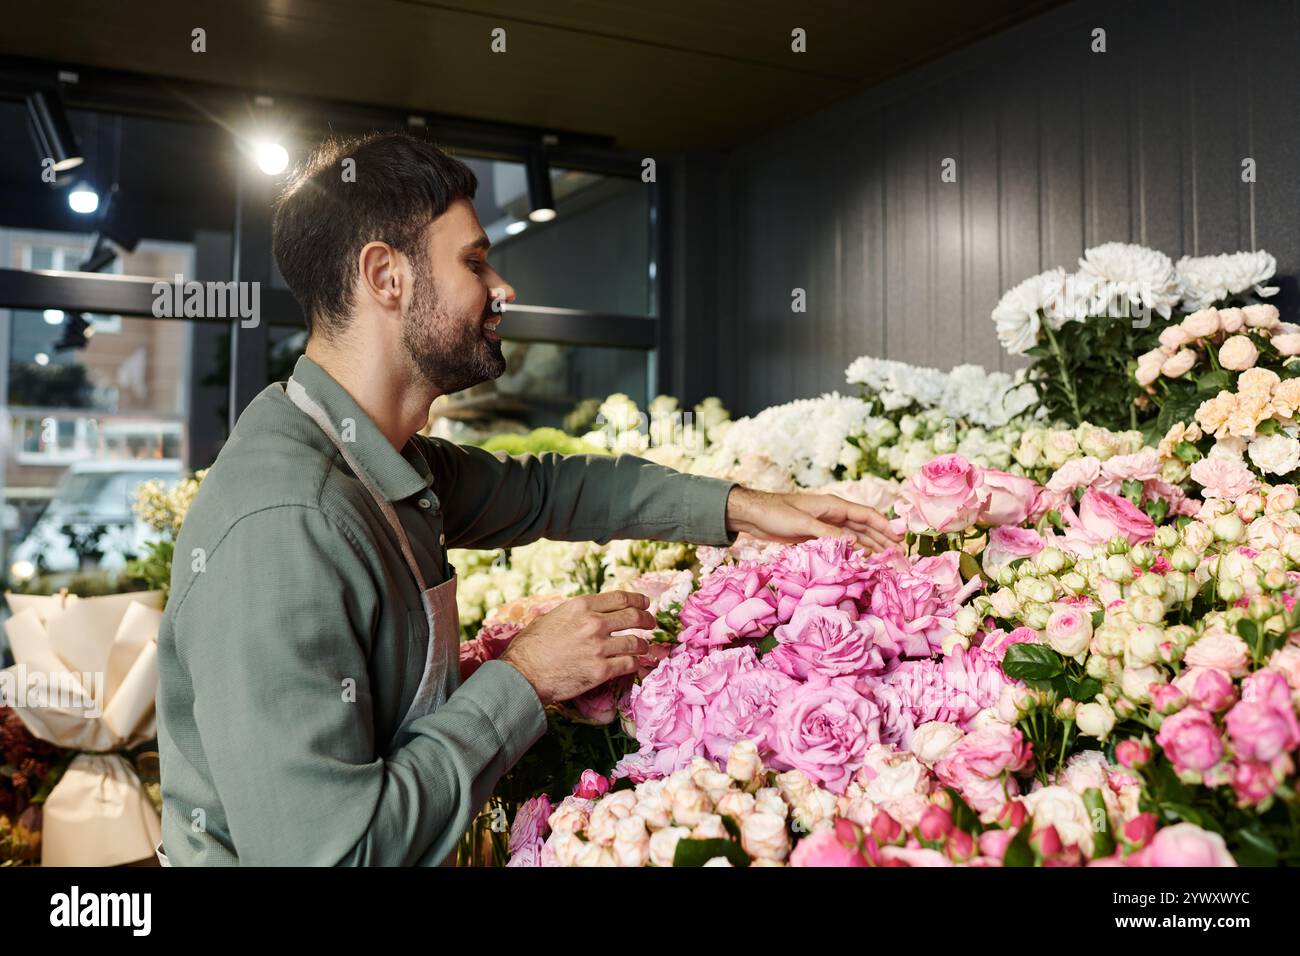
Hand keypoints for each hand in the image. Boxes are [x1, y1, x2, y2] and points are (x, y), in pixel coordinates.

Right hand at [499, 591, 655, 705]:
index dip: (638, 600)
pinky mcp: (601, 670)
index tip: (645, 604)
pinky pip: (629, 664)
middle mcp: (593, 623)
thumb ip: (573, 613)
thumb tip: (586, 613)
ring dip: (644, 645)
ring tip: (645, 648)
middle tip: (651, 624)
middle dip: (647, 620)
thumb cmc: (530, 647)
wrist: (523, 675)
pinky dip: (637, 664)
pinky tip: (639, 665)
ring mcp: (599, 647)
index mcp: (580, 606)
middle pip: (634, 617)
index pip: (620, 598)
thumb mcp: (550, 617)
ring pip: (636, 642)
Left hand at [724, 485, 900, 553]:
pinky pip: (840, 545)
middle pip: (865, 528)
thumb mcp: (803, 524)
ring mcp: (825, 526)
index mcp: (833, 506)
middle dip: (883, 540)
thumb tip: (854, 545)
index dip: (885, 526)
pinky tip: (861, 563)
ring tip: (886, 561)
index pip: (866, 515)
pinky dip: (852, 553)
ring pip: (854, 538)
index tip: (900, 539)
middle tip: (899, 555)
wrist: (753, 515)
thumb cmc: (776, 514)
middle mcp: (833, 515)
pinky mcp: (816, 537)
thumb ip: (828, 534)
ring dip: (870, 548)